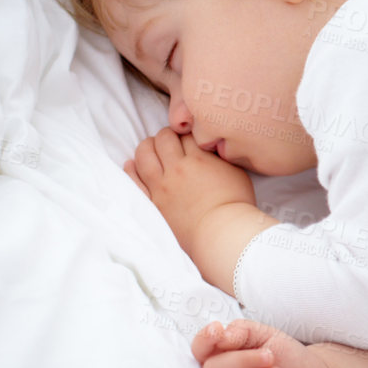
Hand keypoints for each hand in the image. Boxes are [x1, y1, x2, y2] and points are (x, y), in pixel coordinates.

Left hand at [125, 129, 255, 256]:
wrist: (222, 233)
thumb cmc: (234, 206)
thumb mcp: (236, 173)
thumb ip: (220, 158)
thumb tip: (211, 150)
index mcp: (199, 159)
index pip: (185, 135)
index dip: (188, 134)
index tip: (189, 139)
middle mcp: (177, 169)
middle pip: (163, 139)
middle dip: (167, 136)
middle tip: (171, 141)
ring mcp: (161, 186)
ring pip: (144, 154)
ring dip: (147, 147)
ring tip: (152, 148)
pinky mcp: (153, 203)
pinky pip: (134, 181)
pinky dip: (131, 169)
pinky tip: (133, 165)